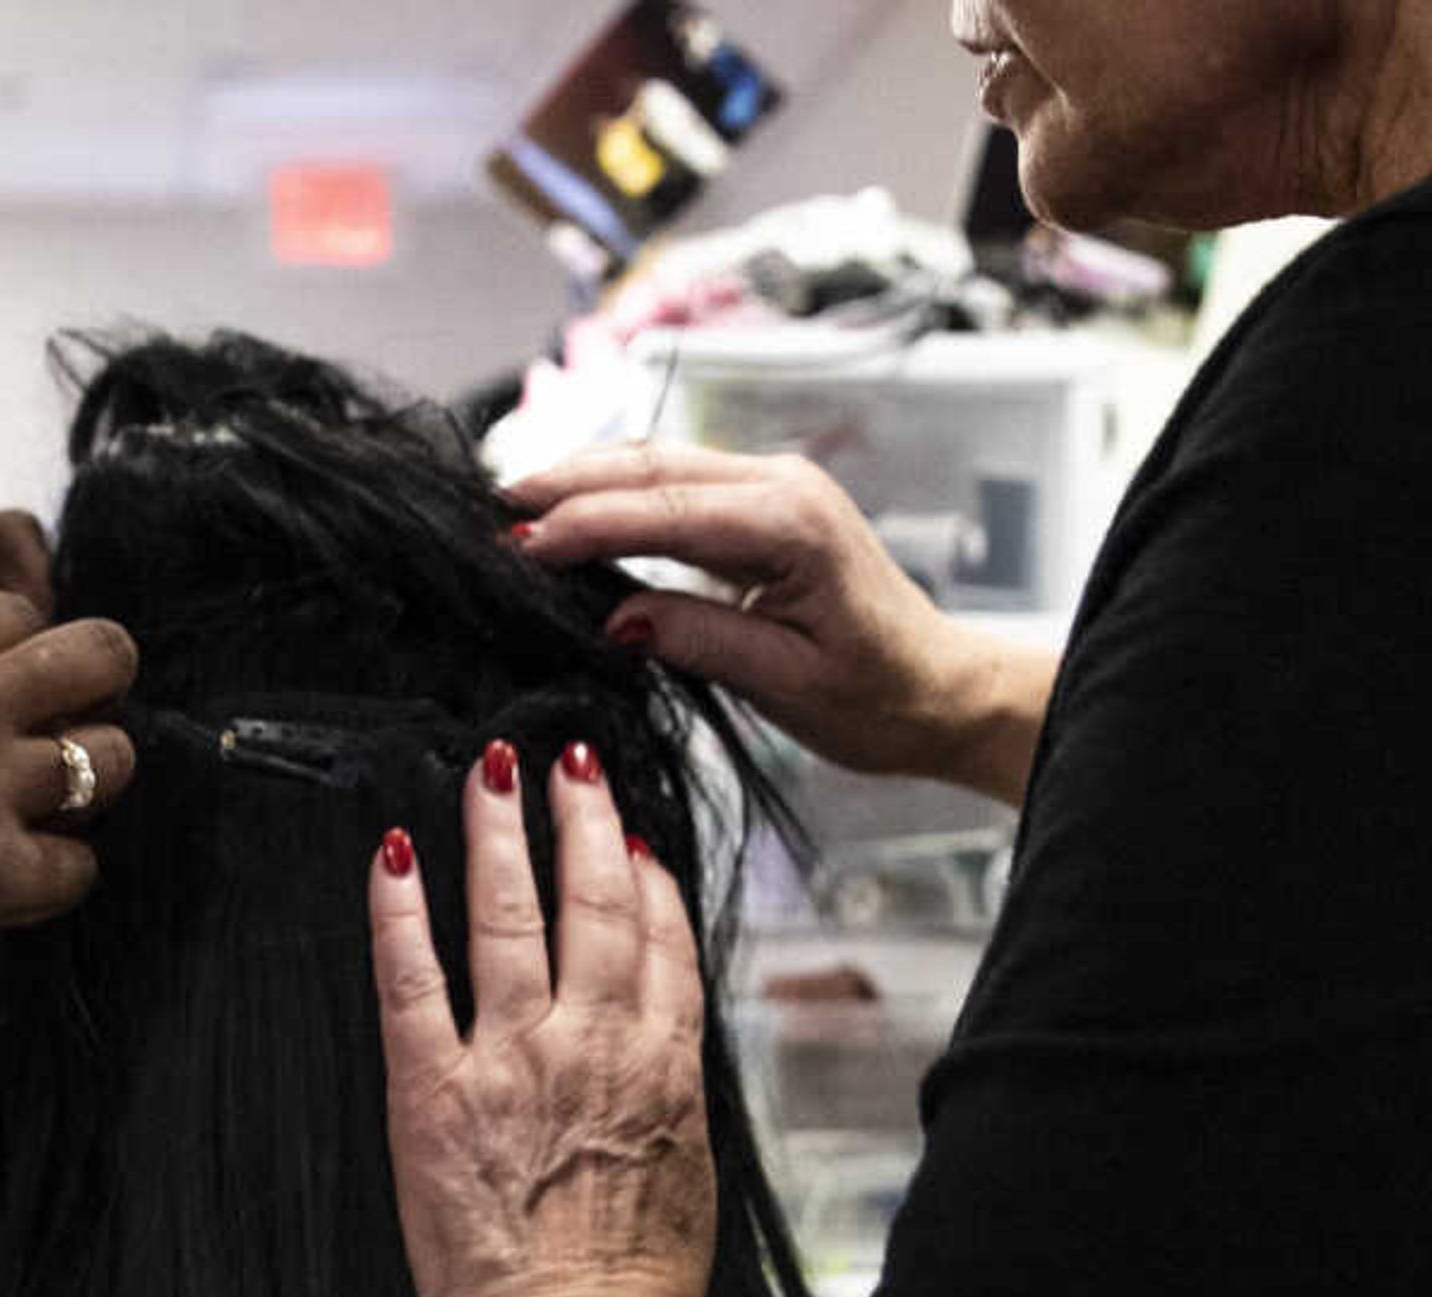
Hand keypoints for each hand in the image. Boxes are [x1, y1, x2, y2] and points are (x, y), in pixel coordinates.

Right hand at [0, 590, 136, 1081]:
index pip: (21, 613)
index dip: (26, 660)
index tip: (14, 701)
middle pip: (100, 656)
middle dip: (94, 694)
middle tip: (67, 740)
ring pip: (108, 759)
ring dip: (83, 789)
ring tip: (38, 819)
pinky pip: (78, 864)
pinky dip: (51, 878)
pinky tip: (5, 889)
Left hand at [368, 736, 715, 1296]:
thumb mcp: (685, 1186)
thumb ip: (666, 1108)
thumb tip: (653, 1072)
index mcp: (664, 1072)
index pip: (664, 945)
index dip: (648, 882)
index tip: (635, 844)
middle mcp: (596, 1046)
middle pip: (598, 903)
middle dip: (585, 821)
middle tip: (570, 765)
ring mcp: (515, 1061)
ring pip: (514, 914)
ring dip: (503, 830)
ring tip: (493, 771)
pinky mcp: (434, 1093)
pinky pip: (412, 977)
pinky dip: (399, 910)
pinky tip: (391, 855)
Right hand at [508, 445, 1052, 807]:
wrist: (941, 689)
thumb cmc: (880, 696)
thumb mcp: (787, 683)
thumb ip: (700, 639)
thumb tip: (616, 618)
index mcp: (792, 523)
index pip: (662, 511)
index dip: (583, 525)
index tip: (517, 546)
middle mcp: (783, 486)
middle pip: (652, 465)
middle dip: (567, 482)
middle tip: (490, 509)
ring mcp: (774, 487)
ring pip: (659, 464)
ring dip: (586, 480)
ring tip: (515, 505)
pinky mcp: (764, 505)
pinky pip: (677, 485)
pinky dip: (618, 494)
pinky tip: (575, 513)